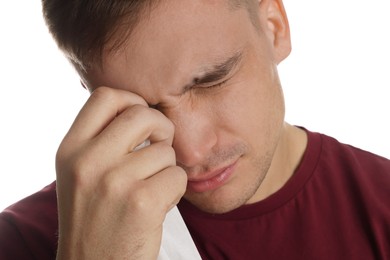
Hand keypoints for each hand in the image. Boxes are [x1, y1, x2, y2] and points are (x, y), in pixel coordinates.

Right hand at [55, 87, 186, 258]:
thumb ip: (101, 139)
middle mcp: (88, 161)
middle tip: (159, 148)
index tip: (142, 119)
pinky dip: (175, 190)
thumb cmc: (94, 217)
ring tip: (150, 188)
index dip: (132, 100)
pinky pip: (178, 175)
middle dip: (161, 128)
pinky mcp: (142, 202)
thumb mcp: (81, 173)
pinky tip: (158, 205)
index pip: (106, 96)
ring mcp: (114, 181)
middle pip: (142, 114)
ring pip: (166, 150)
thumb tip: (140, 108)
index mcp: (70, 149)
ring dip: (166, 168)